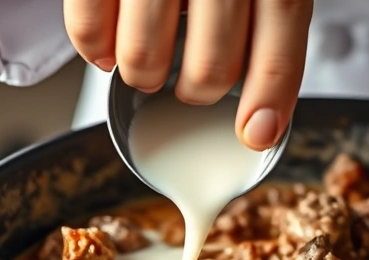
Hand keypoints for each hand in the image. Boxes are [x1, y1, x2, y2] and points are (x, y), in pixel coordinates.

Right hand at [63, 0, 313, 151]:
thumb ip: (268, 19)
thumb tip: (265, 115)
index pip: (280, 34)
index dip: (271, 92)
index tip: (257, 131)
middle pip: (211, 64)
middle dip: (197, 92)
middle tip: (190, 86)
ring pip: (146, 57)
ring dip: (144, 76)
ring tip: (145, 65)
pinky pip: (88, 29)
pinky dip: (95, 51)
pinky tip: (106, 46)